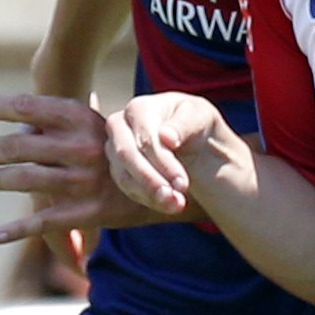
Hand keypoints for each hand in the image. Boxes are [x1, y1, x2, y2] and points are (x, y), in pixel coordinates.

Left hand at [0, 91, 180, 243]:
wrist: (172, 179)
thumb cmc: (124, 148)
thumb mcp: (97, 125)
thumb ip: (61, 123)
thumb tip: (21, 122)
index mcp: (80, 117)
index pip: (24, 107)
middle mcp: (79, 146)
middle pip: (19, 145)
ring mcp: (83, 179)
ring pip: (26, 179)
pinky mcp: (88, 210)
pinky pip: (44, 221)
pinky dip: (17, 229)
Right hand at [97, 91, 241, 220]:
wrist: (194, 138)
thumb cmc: (196, 122)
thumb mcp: (200, 117)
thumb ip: (184, 125)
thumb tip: (166, 137)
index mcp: (140, 108)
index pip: (145, 138)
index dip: (163, 163)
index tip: (182, 183)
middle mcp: (120, 126)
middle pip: (127, 156)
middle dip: (151, 181)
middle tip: (174, 200)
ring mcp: (115, 148)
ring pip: (124, 176)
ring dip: (150, 195)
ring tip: (176, 206)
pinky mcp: (118, 168)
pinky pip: (128, 188)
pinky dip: (148, 199)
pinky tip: (169, 205)